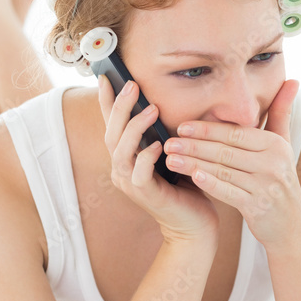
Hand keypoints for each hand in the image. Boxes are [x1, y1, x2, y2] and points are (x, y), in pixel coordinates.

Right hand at [98, 76, 219, 245]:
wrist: (194, 223)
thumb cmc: (185, 185)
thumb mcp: (173, 152)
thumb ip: (163, 132)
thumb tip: (164, 100)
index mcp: (126, 158)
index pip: (111, 125)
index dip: (106, 102)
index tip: (106, 77)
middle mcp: (122, 170)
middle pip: (111, 134)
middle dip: (119, 107)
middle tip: (131, 84)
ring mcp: (130, 184)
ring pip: (120, 151)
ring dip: (133, 128)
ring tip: (150, 109)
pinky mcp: (145, 196)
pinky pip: (138, 174)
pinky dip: (146, 157)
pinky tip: (158, 145)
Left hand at [162, 79, 300, 250]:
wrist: (291, 226)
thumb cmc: (281, 181)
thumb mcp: (284, 146)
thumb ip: (281, 113)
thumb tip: (293, 80)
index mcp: (275, 145)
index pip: (236, 133)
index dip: (207, 129)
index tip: (182, 126)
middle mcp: (273, 163)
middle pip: (226, 150)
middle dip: (195, 145)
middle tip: (169, 141)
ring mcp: (266, 186)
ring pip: (223, 170)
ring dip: (194, 163)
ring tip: (171, 158)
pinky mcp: (258, 207)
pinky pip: (229, 192)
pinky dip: (210, 184)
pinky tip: (191, 177)